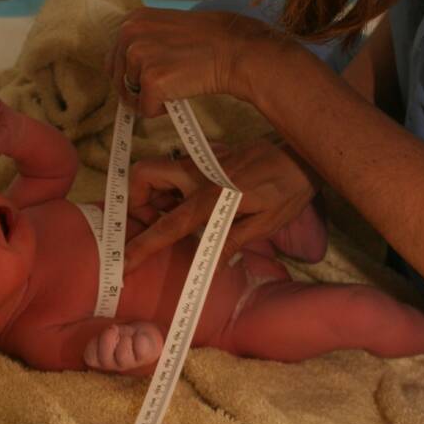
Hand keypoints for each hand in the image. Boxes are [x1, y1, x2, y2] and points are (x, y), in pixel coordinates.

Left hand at [108, 7, 290, 116]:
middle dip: (138, 89)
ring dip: (152, 98)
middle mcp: (129, 33)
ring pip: (130, 96)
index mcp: (133, 19)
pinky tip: (182, 93)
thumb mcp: (169, 29)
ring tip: (178, 84)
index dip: (133, 74)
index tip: (151, 78)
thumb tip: (131, 71)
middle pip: (117, 78)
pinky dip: (162, 110)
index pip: (115, 58)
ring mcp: (138, 56)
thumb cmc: (212, 42)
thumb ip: (147, 42)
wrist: (236, 51)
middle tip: (168, 84)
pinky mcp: (150, 80)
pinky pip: (145, 109)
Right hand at [123, 138, 320, 271]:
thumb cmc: (287, 190)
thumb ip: (233, 241)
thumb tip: (209, 267)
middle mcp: (198, 175)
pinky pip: (175, 168)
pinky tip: (185, 202)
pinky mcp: (206, 157)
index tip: (124, 261)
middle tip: (146, 222)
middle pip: (144, 175)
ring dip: (150, 192)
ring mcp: (200, 162)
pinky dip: (169, 186)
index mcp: (211, 197)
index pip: (168, 224)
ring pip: (157, 168)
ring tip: (166, 216)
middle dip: (134, 198)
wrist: (300, 156)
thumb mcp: (266, 223)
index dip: (144, 245)